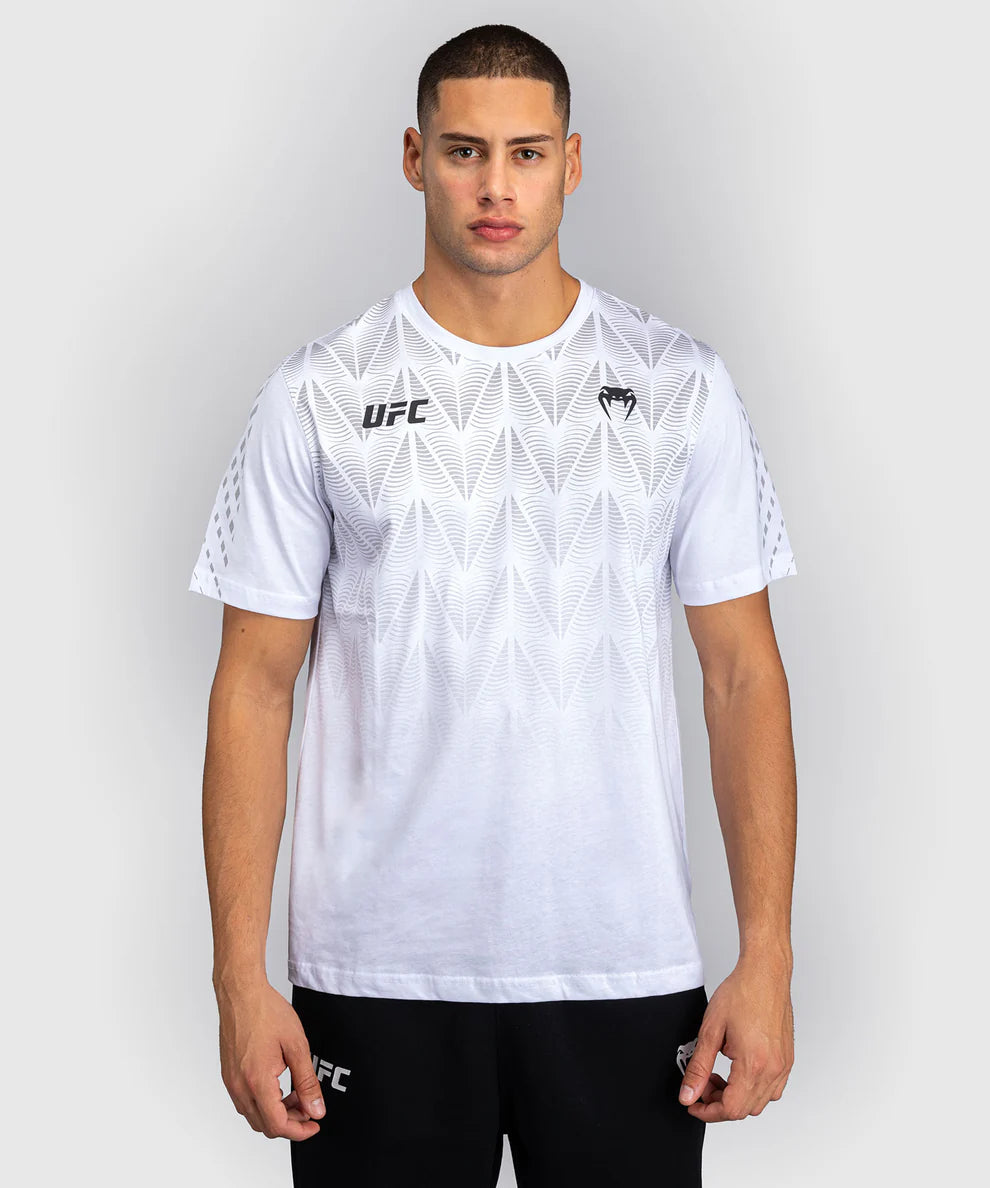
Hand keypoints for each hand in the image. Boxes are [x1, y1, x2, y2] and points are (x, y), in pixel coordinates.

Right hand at [215, 976, 325, 1139]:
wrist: (241, 993)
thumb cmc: (266, 1012)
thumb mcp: (297, 1046)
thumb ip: (307, 1081)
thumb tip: (316, 1108)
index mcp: (257, 1081)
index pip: (278, 1124)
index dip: (299, 1130)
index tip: (314, 1123)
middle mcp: (239, 1087)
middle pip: (265, 1125)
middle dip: (290, 1122)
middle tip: (309, 1107)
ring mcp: (231, 1082)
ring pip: (254, 1115)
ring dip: (277, 1113)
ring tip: (297, 1094)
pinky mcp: (229, 1074)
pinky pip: (246, 1101)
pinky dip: (264, 1102)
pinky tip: (280, 1086)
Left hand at [677, 954, 793, 1121]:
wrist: (766, 973)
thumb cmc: (742, 993)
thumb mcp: (711, 1030)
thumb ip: (698, 1066)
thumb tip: (688, 1093)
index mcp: (754, 1064)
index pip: (731, 1109)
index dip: (708, 1112)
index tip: (693, 1104)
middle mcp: (774, 1069)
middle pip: (745, 1109)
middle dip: (719, 1104)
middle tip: (702, 1084)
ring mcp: (784, 1066)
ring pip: (759, 1102)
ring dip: (736, 1097)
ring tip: (718, 1075)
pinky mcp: (787, 1060)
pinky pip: (772, 1089)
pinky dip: (752, 1088)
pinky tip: (737, 1070)